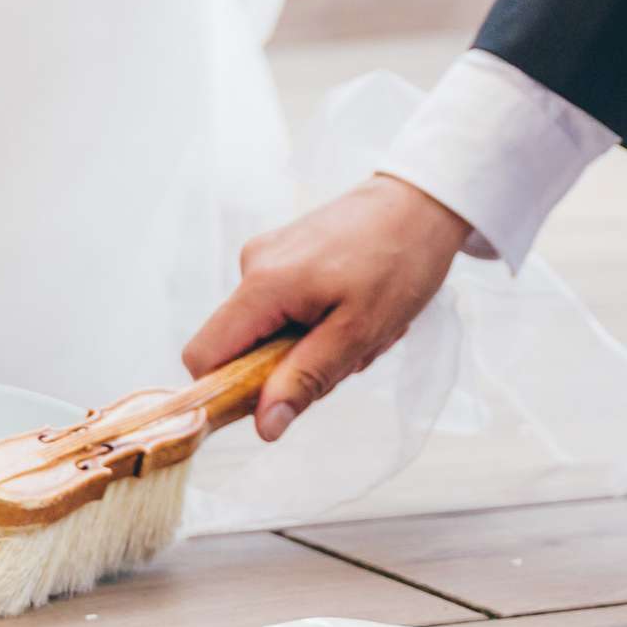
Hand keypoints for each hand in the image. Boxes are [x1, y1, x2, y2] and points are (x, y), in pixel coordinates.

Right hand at [182, 176, 471, 439]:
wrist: (422, 201)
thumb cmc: (399, 262)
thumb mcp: (360, 332)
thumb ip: (306, 378)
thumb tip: (263, 426)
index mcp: (263, 284)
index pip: (204, 356)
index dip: (226, 391)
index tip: (277, 400)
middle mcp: (252, 265)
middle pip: (239, 348)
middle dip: (286, 367)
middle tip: (345, 354)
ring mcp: (266, 256)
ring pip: (266, 332)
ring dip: (311, 345)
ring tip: (360, 325)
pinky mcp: (282, 253)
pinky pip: (282, 308)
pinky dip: (316, 321)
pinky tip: (355, 307)